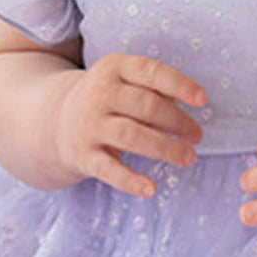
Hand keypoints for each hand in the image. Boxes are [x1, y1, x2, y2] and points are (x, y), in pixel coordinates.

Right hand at [55, 52, 205, 197]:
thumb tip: (192, 103)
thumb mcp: (125, 81)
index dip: (179, 85)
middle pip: (146, 106)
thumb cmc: (108, 100)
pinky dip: (130, 181)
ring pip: (132, 136)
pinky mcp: (83, 154)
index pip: (151, 72)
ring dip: (165, 148)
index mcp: (114, 67)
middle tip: (197, 136)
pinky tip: (151, 189)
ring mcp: (89, 124)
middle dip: (177, 122)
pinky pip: (109, 170)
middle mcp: (99, 93)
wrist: (54, 121)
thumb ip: (156, 88)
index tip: (202, 100)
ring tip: (188, 157)